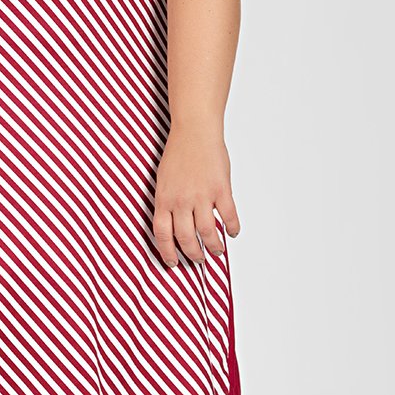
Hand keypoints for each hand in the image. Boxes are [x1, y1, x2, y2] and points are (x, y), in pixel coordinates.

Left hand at [153, 126, 240, 266]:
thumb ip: (167, 202)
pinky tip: (232, 232)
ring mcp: (202, 196)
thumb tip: (173, 223)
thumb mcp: (163, 180)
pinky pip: (228, 216)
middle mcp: (181, 201)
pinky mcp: (220, 190)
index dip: (167, 253)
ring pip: (208, 232)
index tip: (172, 262)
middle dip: (193, 254)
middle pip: (186, 238)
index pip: (162, 235)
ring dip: (214, 246)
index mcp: (164, 199)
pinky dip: (232, 228)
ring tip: (217, 251)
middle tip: (199, 259)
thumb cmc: (179, 152)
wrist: (195, 131)